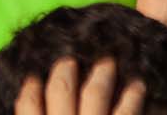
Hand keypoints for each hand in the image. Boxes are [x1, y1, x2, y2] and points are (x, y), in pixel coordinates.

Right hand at [17, 58, 147, 114]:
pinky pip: (126, 112)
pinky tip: (138, 86)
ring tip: (108, 61)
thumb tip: (32, 95)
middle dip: (65, 69)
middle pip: (61, 91)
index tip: (33, 77)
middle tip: (69, 58)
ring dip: (101, 74)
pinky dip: (133, 97)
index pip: (28, 105)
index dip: (29, 88)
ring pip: (94, 94)